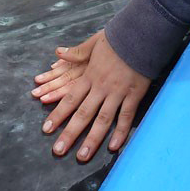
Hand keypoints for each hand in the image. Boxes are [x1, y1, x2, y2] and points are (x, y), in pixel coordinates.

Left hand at [32, 29, 150, 162]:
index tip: (47, 130)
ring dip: (92, 139)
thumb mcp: (94, 43)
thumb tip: (58, 53)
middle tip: (58, 150)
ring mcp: (118, 92)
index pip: (70, 99)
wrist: (142, 34)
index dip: (57, 115)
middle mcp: (101, 87)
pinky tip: (112, 147)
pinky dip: (120, 132)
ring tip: (82, 156)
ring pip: (102, 119)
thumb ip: (76, 52)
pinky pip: (126, 116)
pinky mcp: (134, 94)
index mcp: (89, 76)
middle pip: (83, 114)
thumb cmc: (118, 38)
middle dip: (69, 133)